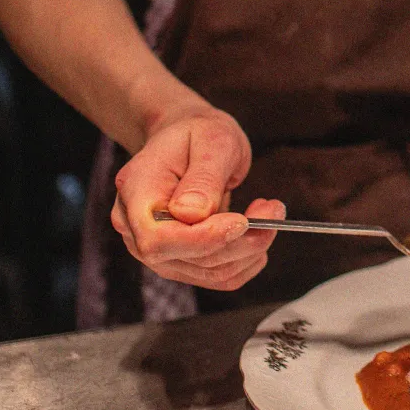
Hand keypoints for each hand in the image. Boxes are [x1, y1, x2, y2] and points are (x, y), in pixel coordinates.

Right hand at [111, 103, 284, 290]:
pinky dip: (245, 260)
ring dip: (249, 249)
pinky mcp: (178, 260)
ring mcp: (155, 249)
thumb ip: (202, 177)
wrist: (189, 140)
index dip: (201, 238)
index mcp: (136, 192)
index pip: (157, 238)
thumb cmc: (198, 134)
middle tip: (273, 210)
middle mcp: (136, 227)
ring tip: (270, 212)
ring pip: (207, 271)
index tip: (242, 221)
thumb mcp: (211, 140)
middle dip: (239, 241)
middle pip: (186, 258)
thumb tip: (192, 215)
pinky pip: (215, 276)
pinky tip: (258, 233)